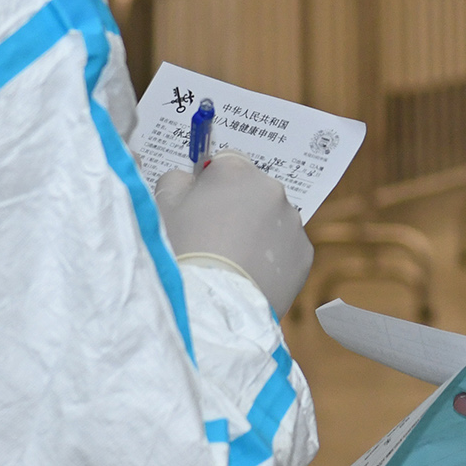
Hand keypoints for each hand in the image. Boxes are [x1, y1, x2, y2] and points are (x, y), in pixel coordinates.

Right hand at [153, 152, 312, 312]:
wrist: (211, 304)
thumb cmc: (180, 249)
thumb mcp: (161, 205)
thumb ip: (176, 180)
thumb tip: (188, 179)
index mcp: (236, 170)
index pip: (226, 161)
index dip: (211, 183)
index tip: (200, 204)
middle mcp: (271, 189)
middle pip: (252, 190)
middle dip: (236, 206)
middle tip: (212, 237)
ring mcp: (292, 222)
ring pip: (271, 220)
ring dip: (256, 232)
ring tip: (230, 261)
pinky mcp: (304, 254)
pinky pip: (285, 248)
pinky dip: (271, 258)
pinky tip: (249, 275)